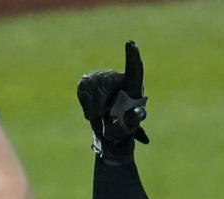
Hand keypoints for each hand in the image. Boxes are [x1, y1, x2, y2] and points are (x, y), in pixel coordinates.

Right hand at [77, 40, 148, 159]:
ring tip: (98, 114)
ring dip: (92, 104)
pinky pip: (83, 87)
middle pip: (105, 80)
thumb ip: (134, 119)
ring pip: (92, 83)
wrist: (108, 131)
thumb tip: (140, 113)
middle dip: (100, 100)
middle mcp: (119, 77)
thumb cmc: (123, 128)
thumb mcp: (129, 126)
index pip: (134, 68)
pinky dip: (85, 102)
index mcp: (133, 85)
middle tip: (102, 115)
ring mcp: (103, 76)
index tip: (131, 43)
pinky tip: (91, 109)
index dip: (132, 56)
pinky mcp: (89, 79)